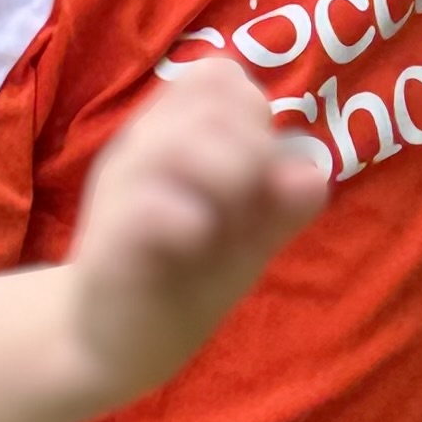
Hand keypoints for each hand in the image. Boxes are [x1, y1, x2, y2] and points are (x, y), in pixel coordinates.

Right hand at [70, 58, 329, 407]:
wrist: (112, 345)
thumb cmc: (182, 280)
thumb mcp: (246, 239)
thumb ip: (281, 204)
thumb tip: (312, 174)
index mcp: (170, 135)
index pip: (218, 76)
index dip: (252, 114)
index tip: (254, 172)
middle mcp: (141, 148)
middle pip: (207, 96)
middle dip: (251, 149)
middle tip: (244, 209)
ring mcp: (119, 191)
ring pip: (177, 141)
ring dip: (226, 179)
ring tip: (221, 227)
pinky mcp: (108, 242)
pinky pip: (148, 206)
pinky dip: (190, 220)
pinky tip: (197, 242)